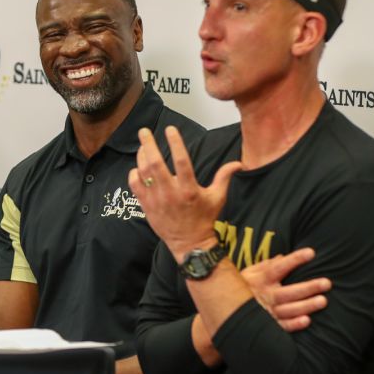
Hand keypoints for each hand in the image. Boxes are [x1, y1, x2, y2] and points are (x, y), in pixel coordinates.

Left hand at [129, 125, 244, 259]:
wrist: (189, 244)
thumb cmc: (204, 219)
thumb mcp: (217, 198)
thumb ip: (224, 177)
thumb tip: (238, 163)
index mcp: (189, 189)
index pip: (181, 161)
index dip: (175, 143)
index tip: (170, 129)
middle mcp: (171, 193)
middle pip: (156, 164)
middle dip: (148, 145)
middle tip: (144, 131)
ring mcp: (156, 200)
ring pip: (144, 173)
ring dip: (141, 157)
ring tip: (142, 146)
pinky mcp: (146, 206)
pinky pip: (135, 186)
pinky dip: (134, 174)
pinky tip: (138, 168)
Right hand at [240, 247, 331, 331]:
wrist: (224, 311)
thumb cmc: (241, 288)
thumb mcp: (249, 273)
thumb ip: (265, 265)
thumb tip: (282, 257)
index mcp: (261, 280)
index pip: (279, 267)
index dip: (294, 259)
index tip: (311, 253)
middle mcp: (265, 295)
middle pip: (289, 291)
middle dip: (308, 287)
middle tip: (326, 283)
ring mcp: (267, 312)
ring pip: (289, 309)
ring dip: (306, 306)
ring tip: (323, 301)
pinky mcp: (268, 325)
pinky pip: (282, 326)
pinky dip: (294, 325)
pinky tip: (307, 321)